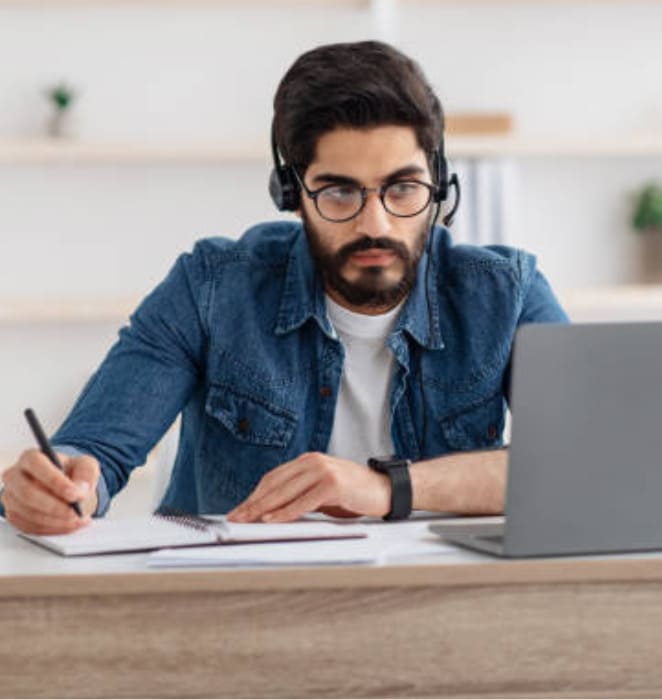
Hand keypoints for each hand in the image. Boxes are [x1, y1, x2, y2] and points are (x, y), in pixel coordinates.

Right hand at [1, 449, 99, 533]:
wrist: (65, 488)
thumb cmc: (72, 473)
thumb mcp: (86, 466)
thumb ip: (86, 474)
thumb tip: (80, 490)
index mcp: (31, 457)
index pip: (36, 464)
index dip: (55, 480)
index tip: (74, 494)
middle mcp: (15, 476)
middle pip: (28, 493)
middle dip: (55, 506)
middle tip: (75, 512)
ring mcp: (11, 497)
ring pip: (29, 514)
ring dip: (56, 521)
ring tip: (78, 519)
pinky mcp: (14, 516)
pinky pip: (30, 527)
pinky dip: (53, 529)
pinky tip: (70, 524)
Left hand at [227, 452, 390, 522]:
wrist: (385, 489)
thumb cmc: (353, 494)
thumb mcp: (321, 492)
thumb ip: (300, 495)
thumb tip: (270, 513)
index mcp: (307, 461)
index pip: (273, 478)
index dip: (254, 495)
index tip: (239, 510)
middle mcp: (313, 462)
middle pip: (275, 484)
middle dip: (253, 503)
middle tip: (236, 518)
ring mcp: (323, 471)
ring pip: (285, 491)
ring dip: (263, 508)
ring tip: (247, 520)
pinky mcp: (333, 484)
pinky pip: (303, 501)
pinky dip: (285, 512)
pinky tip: (272, 520)